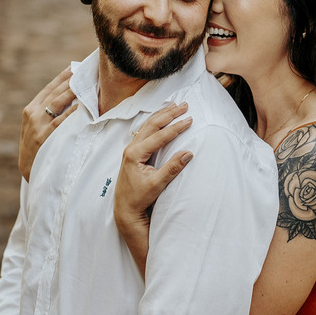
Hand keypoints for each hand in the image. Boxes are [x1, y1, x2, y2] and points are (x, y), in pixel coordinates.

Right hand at [20, 67, 76, 180]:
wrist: (29, 170)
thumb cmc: (37, 147)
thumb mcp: (35, 127)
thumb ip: (48, 113)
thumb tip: (70, 96)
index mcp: (30, 110)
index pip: (48, 89)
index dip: (62, 77)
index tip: (75, 67)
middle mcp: (33, 115)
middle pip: (55, 93)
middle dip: (71, 81)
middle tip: (86, 72)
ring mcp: (38, 126)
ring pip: (57, 103)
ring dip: (73, 91)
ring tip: (86, 83)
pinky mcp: (45, 137)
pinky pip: (61, 121)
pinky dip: (72, 112)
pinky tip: (82, 105)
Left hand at [115, 103, 193, 233]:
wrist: (125, 209)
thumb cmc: (139, 198)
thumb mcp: (157, 184)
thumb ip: (172, 168)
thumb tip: (188, 153)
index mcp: (135, 154)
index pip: (159, 136)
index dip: (176, 127)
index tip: (189, 119)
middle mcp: (131, 148)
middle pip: (152, 124)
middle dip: (169, 114)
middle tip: (184, 105)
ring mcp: (130, 150)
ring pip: (147, 126)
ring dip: (162, 115)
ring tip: (174, 106)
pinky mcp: (133, 153)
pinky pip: (145, 132)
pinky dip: (155, 123)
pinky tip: (161, 118)